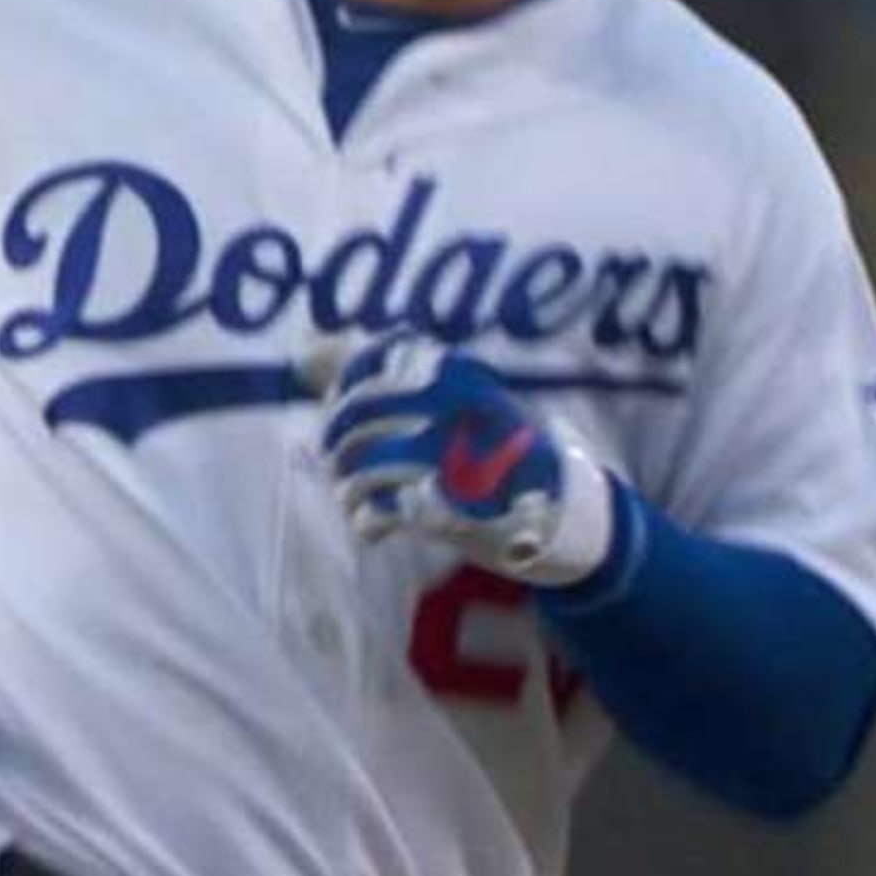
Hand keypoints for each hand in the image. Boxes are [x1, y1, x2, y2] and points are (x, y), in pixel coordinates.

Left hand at [313, 331, 620, 585]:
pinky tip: (373, 526)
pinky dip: (367, 521)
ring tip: (352, 497)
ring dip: (348, 487)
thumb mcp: (462, 397)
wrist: (567, 509)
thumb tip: (308, 349)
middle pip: (359, 415)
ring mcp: (453, 459)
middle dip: (335, 441)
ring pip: (363, 466)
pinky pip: (381, 511)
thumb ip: (396, 374)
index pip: (376, 359)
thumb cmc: (499, 448)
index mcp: (458, 374)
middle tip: (335, 460)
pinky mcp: (451, 510)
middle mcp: (454, 408)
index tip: (338, 406)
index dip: (344, 386)